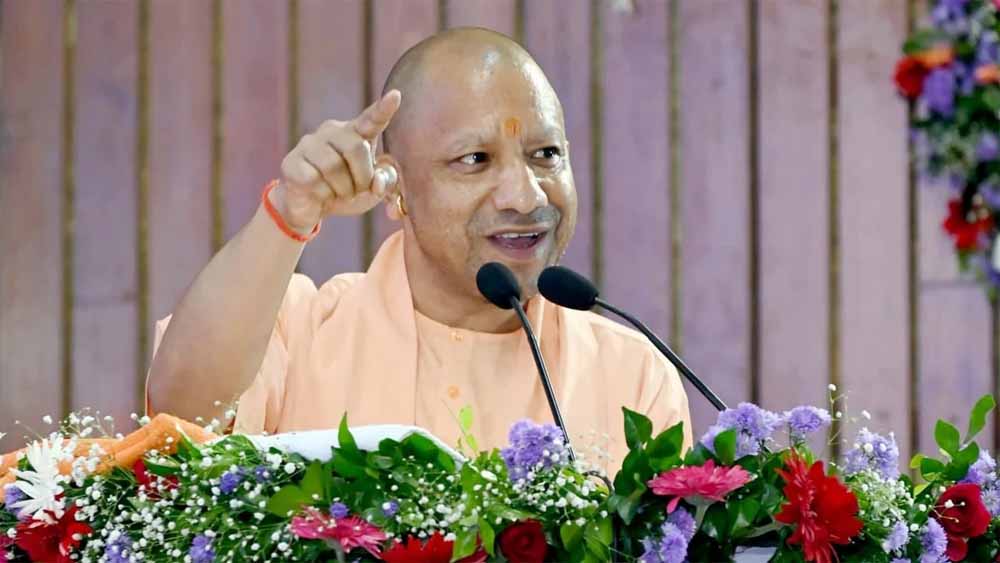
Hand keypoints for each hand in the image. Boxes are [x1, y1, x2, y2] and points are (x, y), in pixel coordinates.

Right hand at [276, 90, 401, 230]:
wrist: (308, 208)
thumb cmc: (344, 192)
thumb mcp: (371, 191)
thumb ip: (384, 182)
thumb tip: (377, 181)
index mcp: (355, 133)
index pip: (371, 119)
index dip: (383, 109)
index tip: (396, 95)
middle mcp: (330, 132)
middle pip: (356, 148)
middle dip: (362, 177)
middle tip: (356, 190)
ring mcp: (308, 144)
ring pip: (333, 166)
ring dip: (343, 189)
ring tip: (338, 193)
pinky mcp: (292, 162)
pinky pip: (314, 179)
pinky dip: (323, 195)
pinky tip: (318, 194)